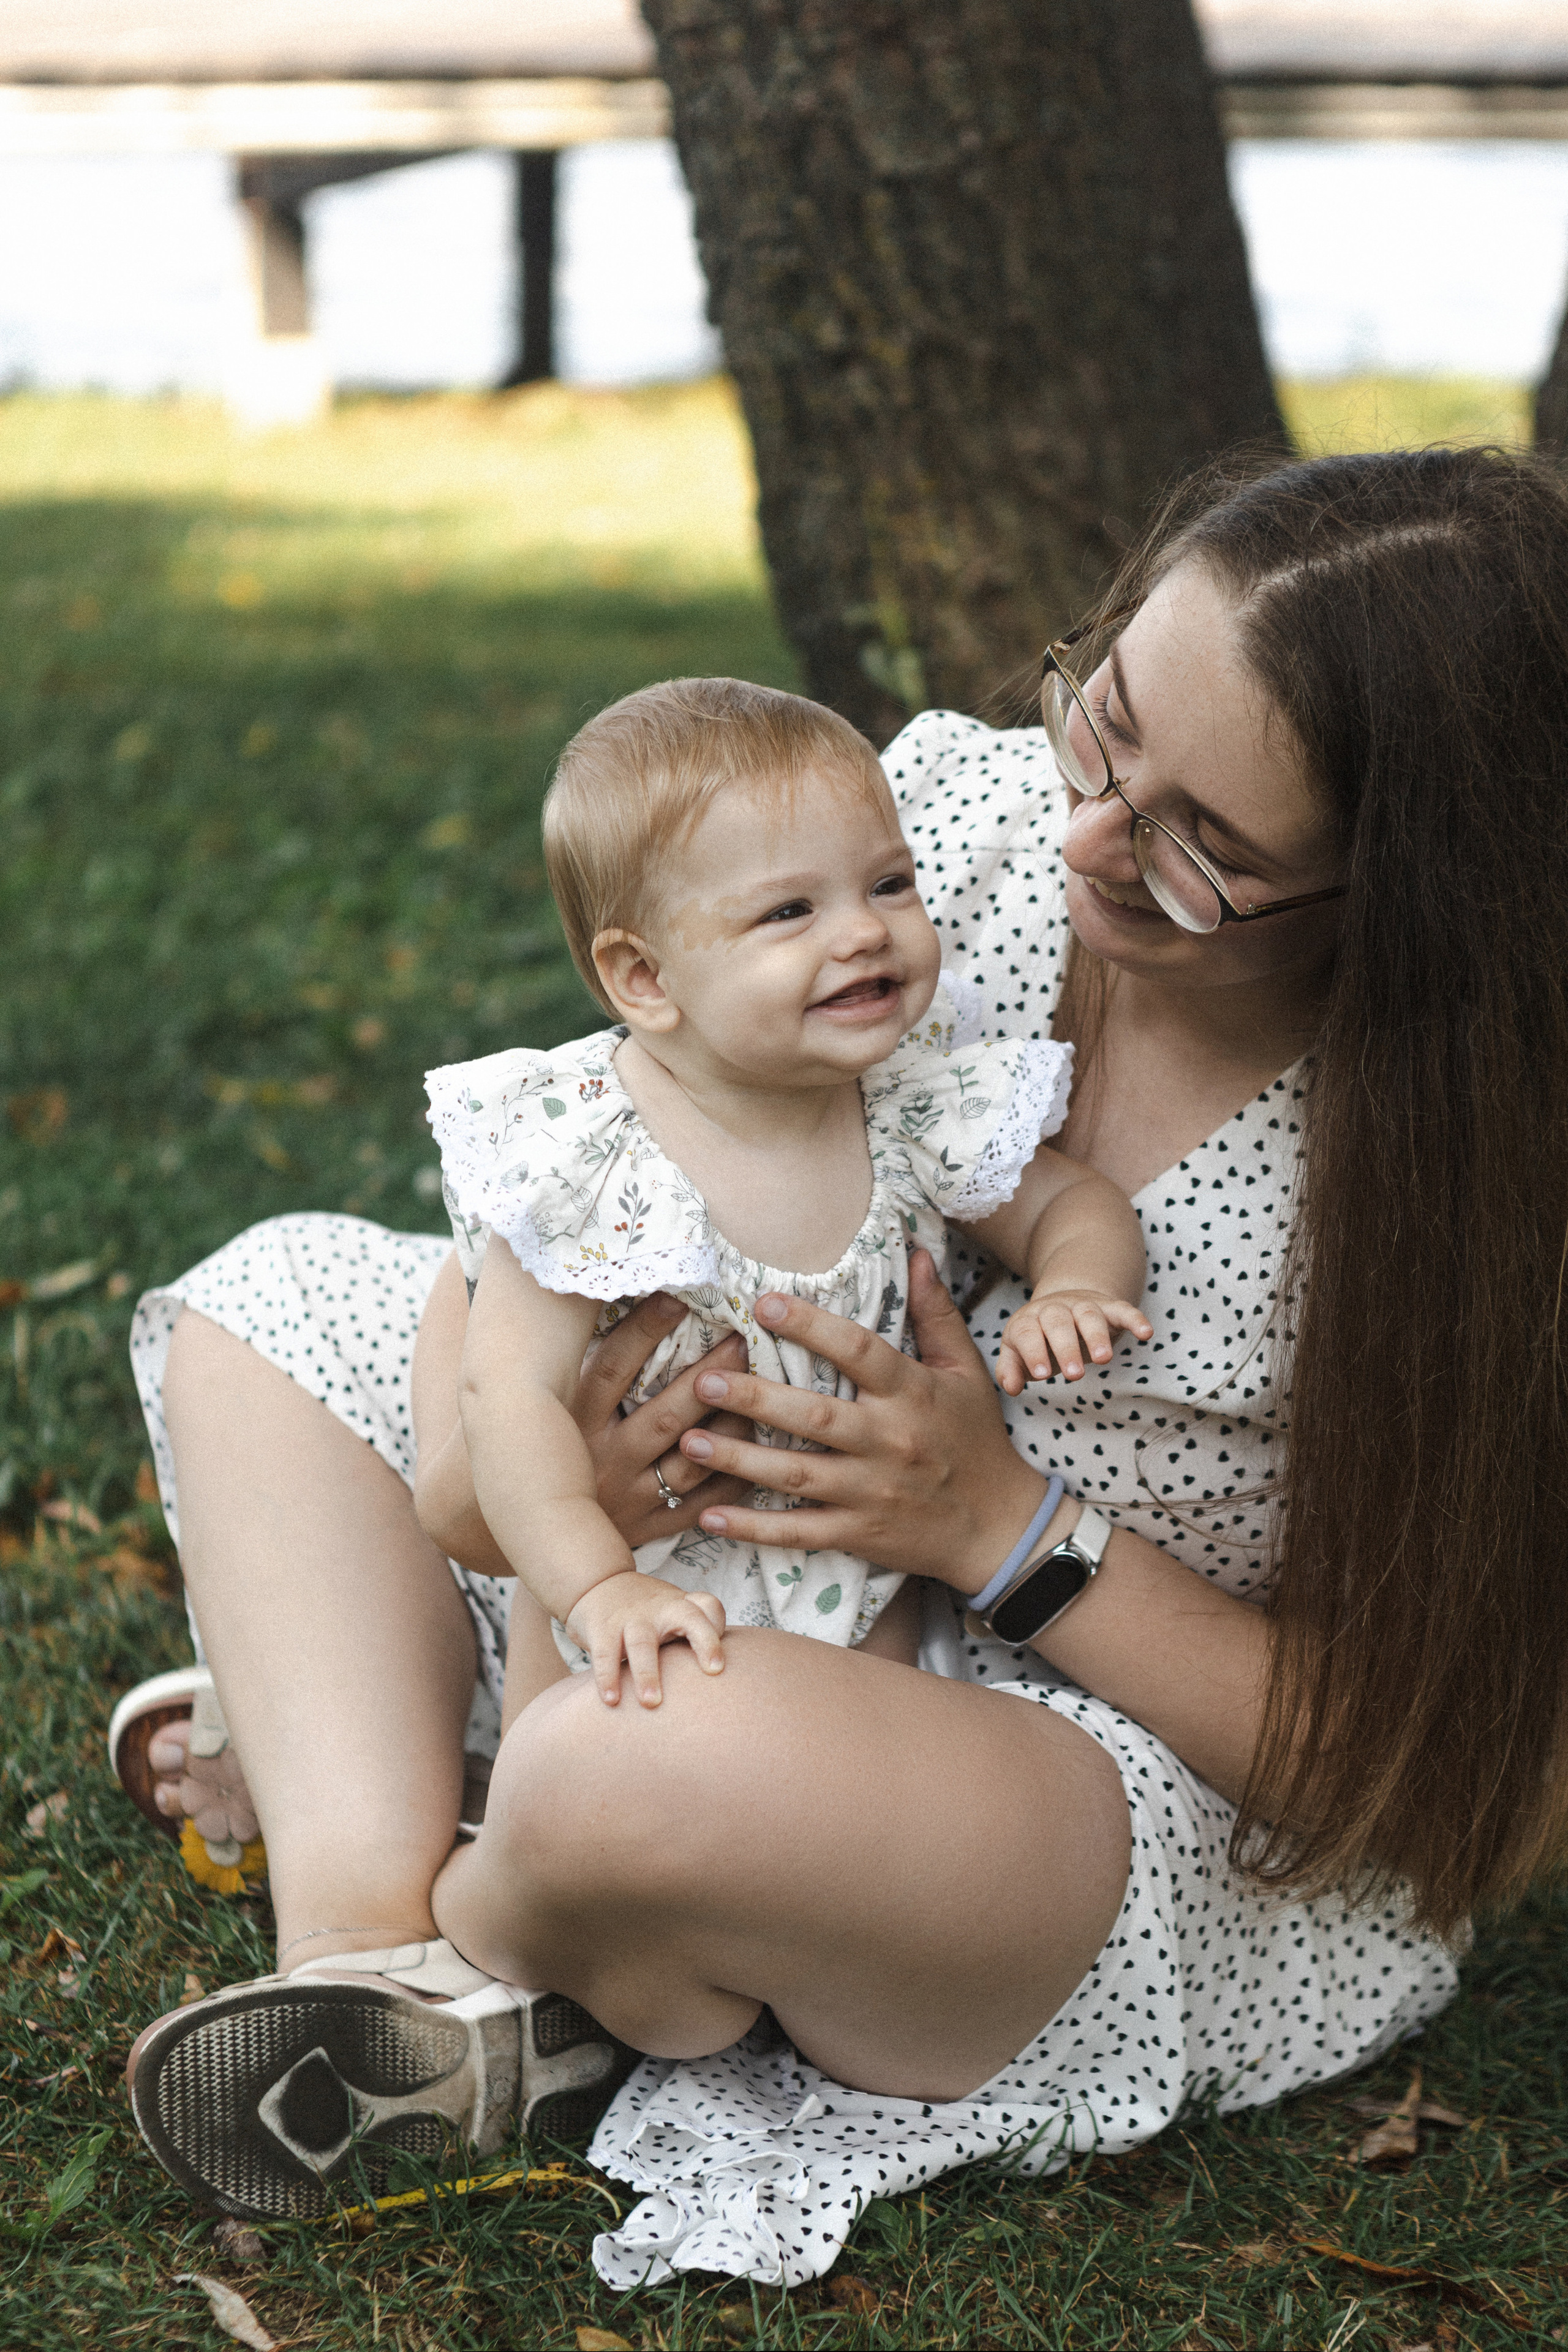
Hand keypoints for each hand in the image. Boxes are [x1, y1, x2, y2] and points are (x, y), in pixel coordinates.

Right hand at [565, 1570, 726, 1707]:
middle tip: (714, 1671)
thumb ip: (693, 1639)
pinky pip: (605, 1653)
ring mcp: (632, 1617)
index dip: (719, 1629)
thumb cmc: (647, 1612)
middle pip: (690, 1618)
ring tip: (650, 1703)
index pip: (709, 1608)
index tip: (719, 1664)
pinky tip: (611, 1700)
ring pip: (642, 1643)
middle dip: (704, 1641)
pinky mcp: (603, 1627)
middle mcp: (662, 1608)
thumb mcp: (673, 1613)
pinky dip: (607, 1677)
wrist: (598, 1582)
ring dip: (647, 1673)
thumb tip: (717, 1688)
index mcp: (682, 1605)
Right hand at [570, 1293, 754, 1546]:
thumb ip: (593, 1369)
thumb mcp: (562, 1408)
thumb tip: (630, 1301)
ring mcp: (631, 1498)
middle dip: (708, 1378)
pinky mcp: (653, 1527)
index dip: (644, 1331)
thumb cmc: (558, 1451)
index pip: (612, 1370)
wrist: (542, 1532)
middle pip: (664, 1416)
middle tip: (744, 1341)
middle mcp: (603, 1461)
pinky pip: (704, 1504)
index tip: (678, 1296)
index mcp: (576, 1423)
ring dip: (732, 1426)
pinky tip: (762, 1448)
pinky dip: (736, 1478)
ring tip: (764, 1393)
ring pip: (693, 1461)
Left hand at [674, 1250, 1051, 1594]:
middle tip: (703, 1380)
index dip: (810, 1327)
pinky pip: (799, 1533)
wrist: (998, 1526)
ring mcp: (871, 1493)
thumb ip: (934, 1312)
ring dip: (738, 1461)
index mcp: (912, 1394)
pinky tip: (708, 1516)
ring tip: (688, 1440)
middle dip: (754, 1400)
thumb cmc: (976, 1438)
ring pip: (796, 1476)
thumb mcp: (965, 1370)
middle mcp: (889, 1442)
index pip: (858, 1353)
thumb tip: (914, 1251)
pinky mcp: (859, 1534)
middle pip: (813, 1417)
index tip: (762, 1303)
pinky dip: (753, 1527)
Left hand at [996, 1289, 1152, 1392]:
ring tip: (1103, 1360)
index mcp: (1028, 1320)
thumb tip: (1010, 1387)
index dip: (1033, 1352)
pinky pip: (1123, 1309)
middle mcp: (1054, 1309)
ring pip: (1089, 1314)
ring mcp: (1082, 1305)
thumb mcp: (1018, 1352)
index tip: (1043, 1375)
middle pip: (1058, 1322)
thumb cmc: (1039, 1338)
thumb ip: (1010, 1369)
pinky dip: (1135, 1319)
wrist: (1063, 1302)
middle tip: (1075, 1375)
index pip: (1027, 1333)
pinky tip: (1146, 1333)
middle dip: (1066, 1347)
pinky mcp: (1108, 1307)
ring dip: (1096, 1335)